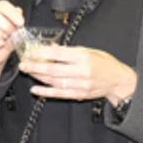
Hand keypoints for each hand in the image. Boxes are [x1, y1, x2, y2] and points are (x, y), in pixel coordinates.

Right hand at [0, 0, 25, 81]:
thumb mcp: (17, 29)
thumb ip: (17, 20)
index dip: (12, 13)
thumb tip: (18, 11)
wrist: (0, 52)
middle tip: (12, 33)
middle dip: (5, 25)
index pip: (2, 5)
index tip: (20, 23)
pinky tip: (0, 44)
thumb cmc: (8, 37)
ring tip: (5, 38)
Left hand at [20, 45, 137, 105]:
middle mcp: (81, 70)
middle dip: (35, 66)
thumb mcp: (89, 50)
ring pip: (54, 81)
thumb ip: (69, 50)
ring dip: (38, 77)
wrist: (118, 80)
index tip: (30, 52)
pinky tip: (36, 89)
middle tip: (24, 63)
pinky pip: (60, 94)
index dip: (42, 53)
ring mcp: (80, 84)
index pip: (58, 54)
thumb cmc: (104, 63)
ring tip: (28, 72)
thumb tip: (51, 47)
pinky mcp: (79, 94)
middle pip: (53, 69)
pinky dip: (46, 92)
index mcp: (83, 56)